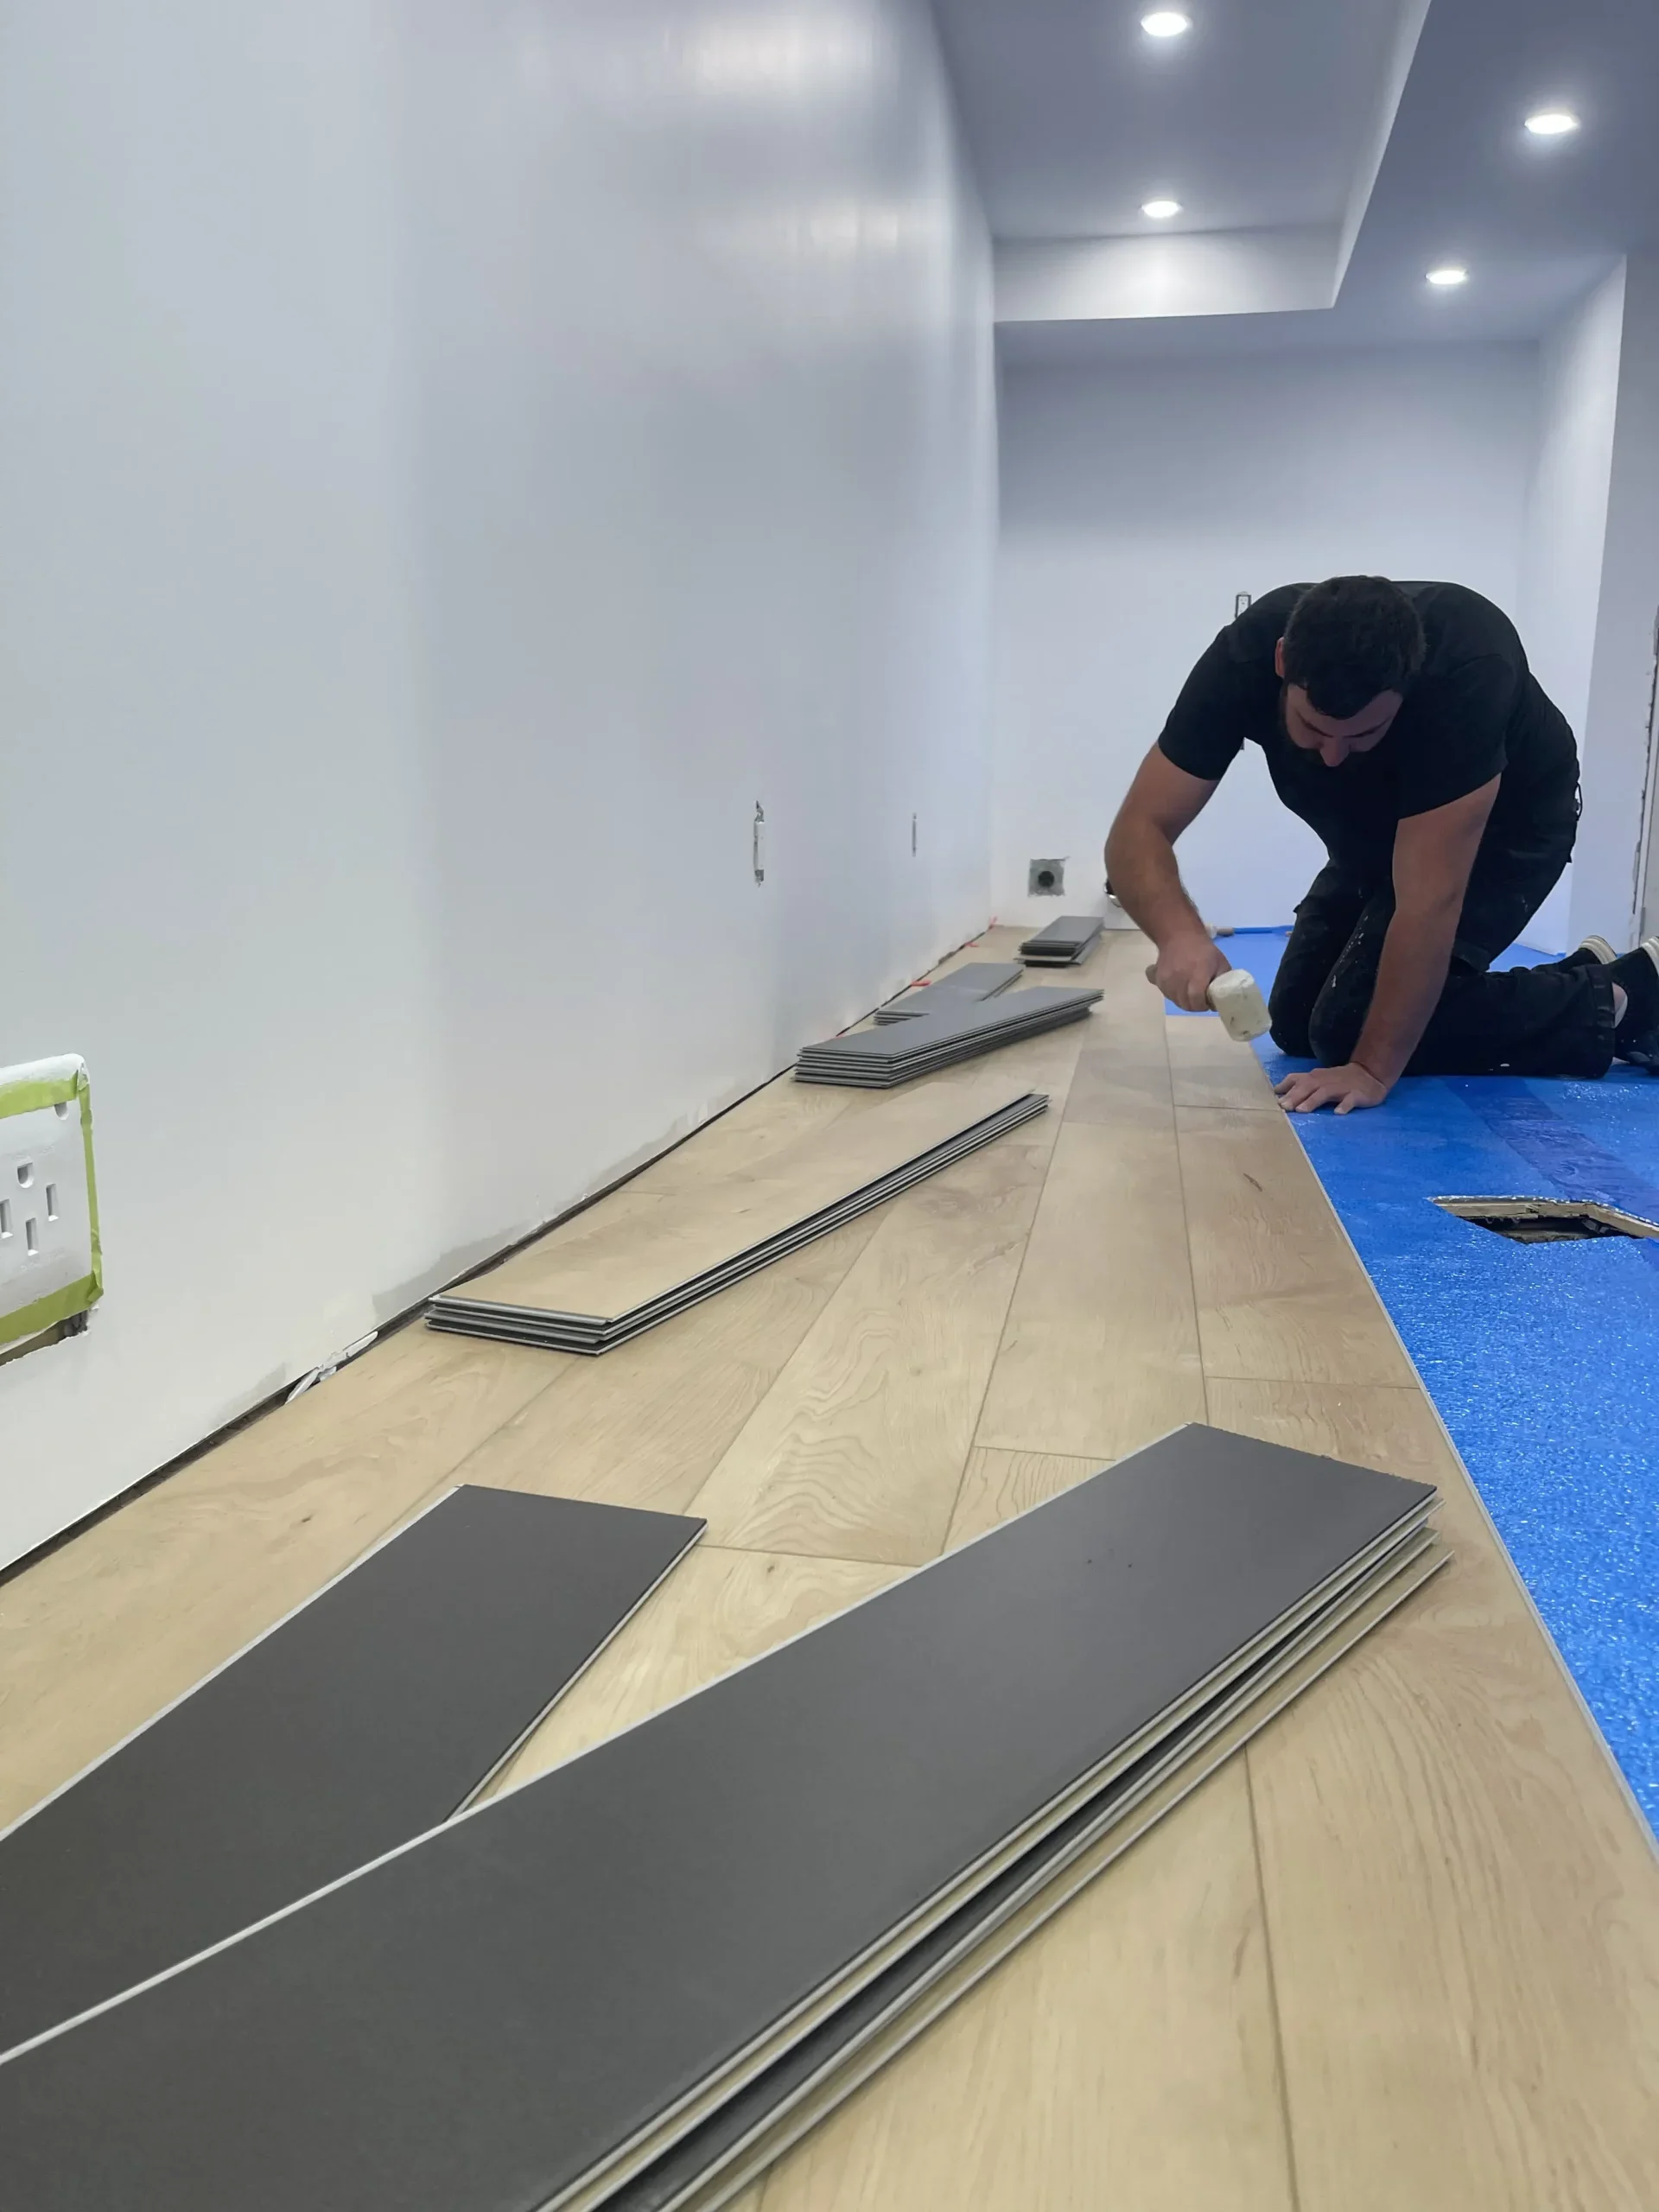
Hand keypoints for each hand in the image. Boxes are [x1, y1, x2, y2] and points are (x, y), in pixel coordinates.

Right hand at [1147, 935, 1229, 1012]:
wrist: (1179, 935)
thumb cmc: (1203, 950)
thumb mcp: (1221, 963)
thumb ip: (1223, 982)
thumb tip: (1223, 999)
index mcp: (1197, 975)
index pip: (1197, 1000)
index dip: (1203, 1005)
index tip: (1208, 1002)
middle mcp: (1180, 979)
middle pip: (1186, 1003)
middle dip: (1195, 1005)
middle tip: (1201, 998)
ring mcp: (1166, 980)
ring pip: (1176, 1001)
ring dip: (1184, 1000)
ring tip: (1190, 992)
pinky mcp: (1158, 980)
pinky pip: (1166, 994)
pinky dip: (1173, 995)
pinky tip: (1179, 988)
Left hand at [1275, 1062, 1391, 1115]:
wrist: (1369, 1074)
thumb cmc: (1339, 1080)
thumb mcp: (1318, 1079)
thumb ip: (1300, 1085)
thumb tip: (1278, 1094)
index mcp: (1315, 1077)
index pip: (1297, 1079)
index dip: (1285, 1087)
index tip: (1274, 1097)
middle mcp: (1325, 1081)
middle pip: (1308, 1086)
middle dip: (1295, 1096)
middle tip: (1284, 1107)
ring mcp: (1341, 1087)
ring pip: (1325, 1092)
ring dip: (1312, 1101)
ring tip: (1302, 1110)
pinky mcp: (1356, 1094)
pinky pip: (1350, 1100)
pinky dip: (1344, 1105)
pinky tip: (1338, 1113)